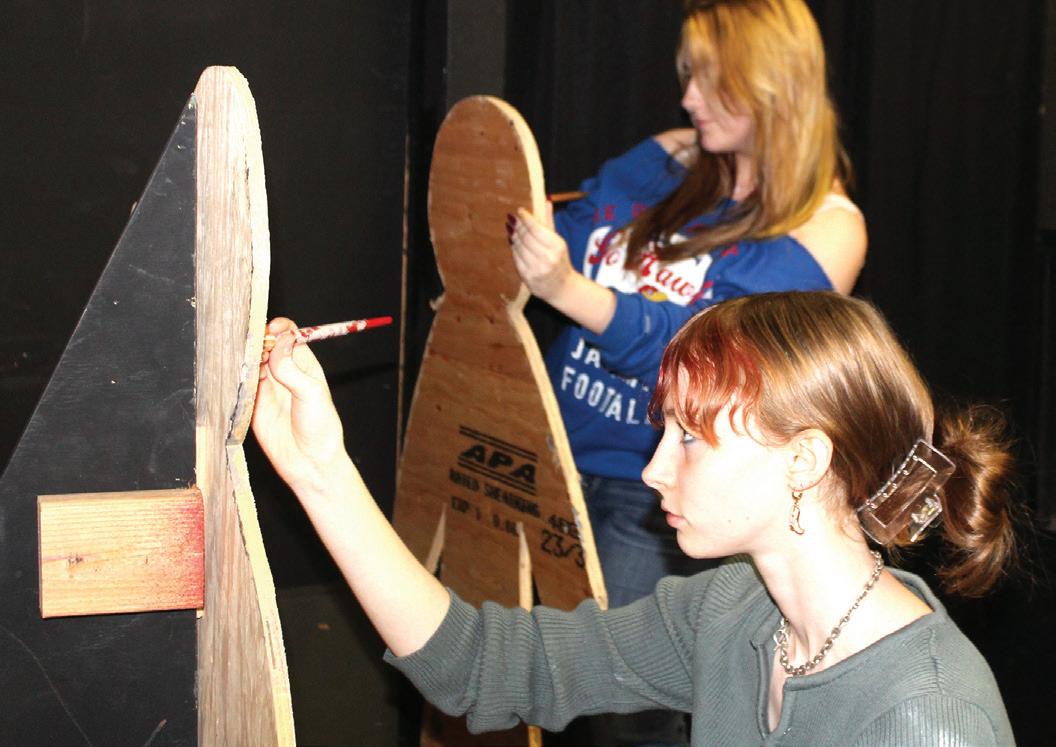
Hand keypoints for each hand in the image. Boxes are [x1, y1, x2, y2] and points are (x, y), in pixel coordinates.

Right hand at [252, 317, 346, 492]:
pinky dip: (236, 376)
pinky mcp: (252, 403)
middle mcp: (284, 372)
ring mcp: (266, 387)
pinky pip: (240, 383)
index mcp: (303, 364)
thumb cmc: (320, 427)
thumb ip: (292, 368)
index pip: (289, 335)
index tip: (271, 329)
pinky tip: (237, 376)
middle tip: (254, 346)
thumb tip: (280, 341)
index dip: (279, 328)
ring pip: (249, 361)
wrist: (310, 463)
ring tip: (245, 361)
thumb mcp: (311, 393)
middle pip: (264, 344)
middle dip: (257, 339)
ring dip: (244, 357)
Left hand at [508, 203, 575, 302]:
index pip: (536, 228)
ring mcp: (537, 268)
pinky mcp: (528, 277)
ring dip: (513, 237)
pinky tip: (513, 243)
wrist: (562, 288)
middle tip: (513, 220)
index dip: (525, 218)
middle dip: (518, 226)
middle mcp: (548, 257)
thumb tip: (546, 201)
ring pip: (519, 247)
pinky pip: (516, 259)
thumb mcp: (558, 241)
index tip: (519, 211)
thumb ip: (549, 222)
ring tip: (512, 230)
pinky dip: (513, 249)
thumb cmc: (560, 261)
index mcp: (557, 246)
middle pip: (525, 236)